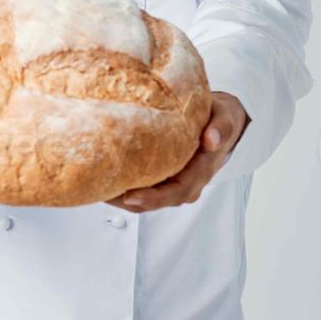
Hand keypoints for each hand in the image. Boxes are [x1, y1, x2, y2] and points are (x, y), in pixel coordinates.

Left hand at [106, 91, 249, 213]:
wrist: (218, 124)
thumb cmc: (218, 119)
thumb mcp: (224, 118)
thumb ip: (221, 127)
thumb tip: (211, 139)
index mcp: (201, 172)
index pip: (178, 191)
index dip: (154, 197)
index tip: (131, 196)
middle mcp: (187, 184)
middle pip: (157, 201)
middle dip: (129, 201)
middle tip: (102, 193)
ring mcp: (173, 184)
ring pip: (146, 200)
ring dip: (121, 198)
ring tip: (96, 189)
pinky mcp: (162, 179)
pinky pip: (142, 189)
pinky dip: (123, 188)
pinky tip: (103, 180)